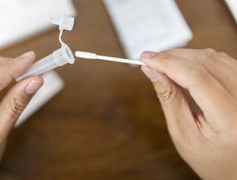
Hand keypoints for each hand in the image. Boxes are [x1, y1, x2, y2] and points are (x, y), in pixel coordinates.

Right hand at [140, 49, 236, 179]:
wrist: (236, 168)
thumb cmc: (212, 159)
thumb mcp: (183, 135)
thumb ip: (169, 99)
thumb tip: (152, 71)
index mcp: (230, 118)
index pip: (197, 78)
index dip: (168, 63)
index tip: (147, 59)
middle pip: (207, 62)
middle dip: (173, 56)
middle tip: (150, 59)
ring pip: (215, 57)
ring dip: (186, 55)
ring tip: (164, 63)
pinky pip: (223, 61)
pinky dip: (199, 59)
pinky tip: (183, 65)